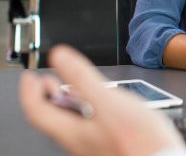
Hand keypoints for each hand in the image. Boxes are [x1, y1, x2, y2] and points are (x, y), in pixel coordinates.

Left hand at [19, 45, 185, 155]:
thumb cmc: (138, 139)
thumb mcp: (107, 101)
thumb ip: (81, 78)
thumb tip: (60, 57)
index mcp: (72, 130)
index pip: (37, 110)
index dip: (30, 91)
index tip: (31, 77)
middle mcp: (78, 141)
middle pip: (53, 118)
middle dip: (48, 96)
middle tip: (46, 81)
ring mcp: (93, 145)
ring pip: (70, 123)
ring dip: (66, 103)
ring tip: (70, 89)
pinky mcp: (108, 145)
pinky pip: (87, 127)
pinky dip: (85, 112)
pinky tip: (99, 107)